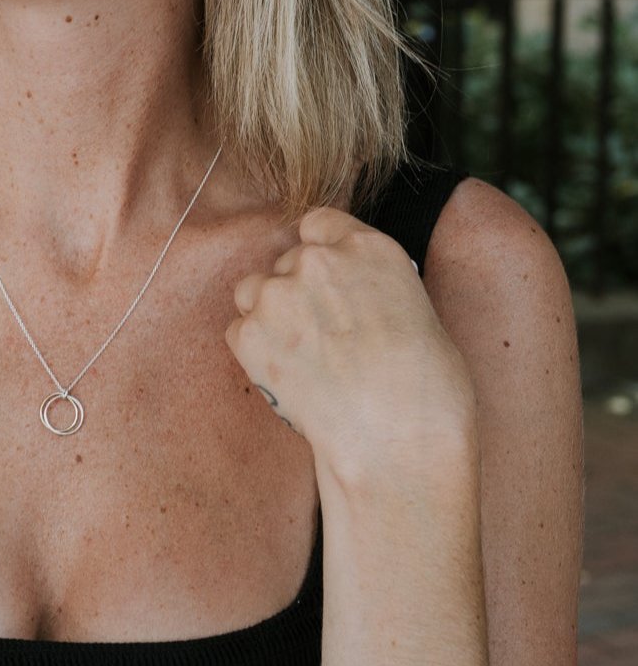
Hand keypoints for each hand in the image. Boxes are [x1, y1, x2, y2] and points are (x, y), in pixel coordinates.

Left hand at [224, 205, 476, 485]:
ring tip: (302, 356)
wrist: (397, 441)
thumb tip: (352, 293)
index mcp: (367, 246)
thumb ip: (370, 286)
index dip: (320, 251)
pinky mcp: (250, 333)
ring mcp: (278, 294)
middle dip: (298, 290)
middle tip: (320, 335)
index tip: (325, 279)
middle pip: (287, 260)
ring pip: (254, 289)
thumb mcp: (416, 312)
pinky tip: (288, 377)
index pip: (319, 223)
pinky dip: (255, 349)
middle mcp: (316, 260)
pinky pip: (240, 329)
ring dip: (269, 314)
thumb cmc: (426, 390)